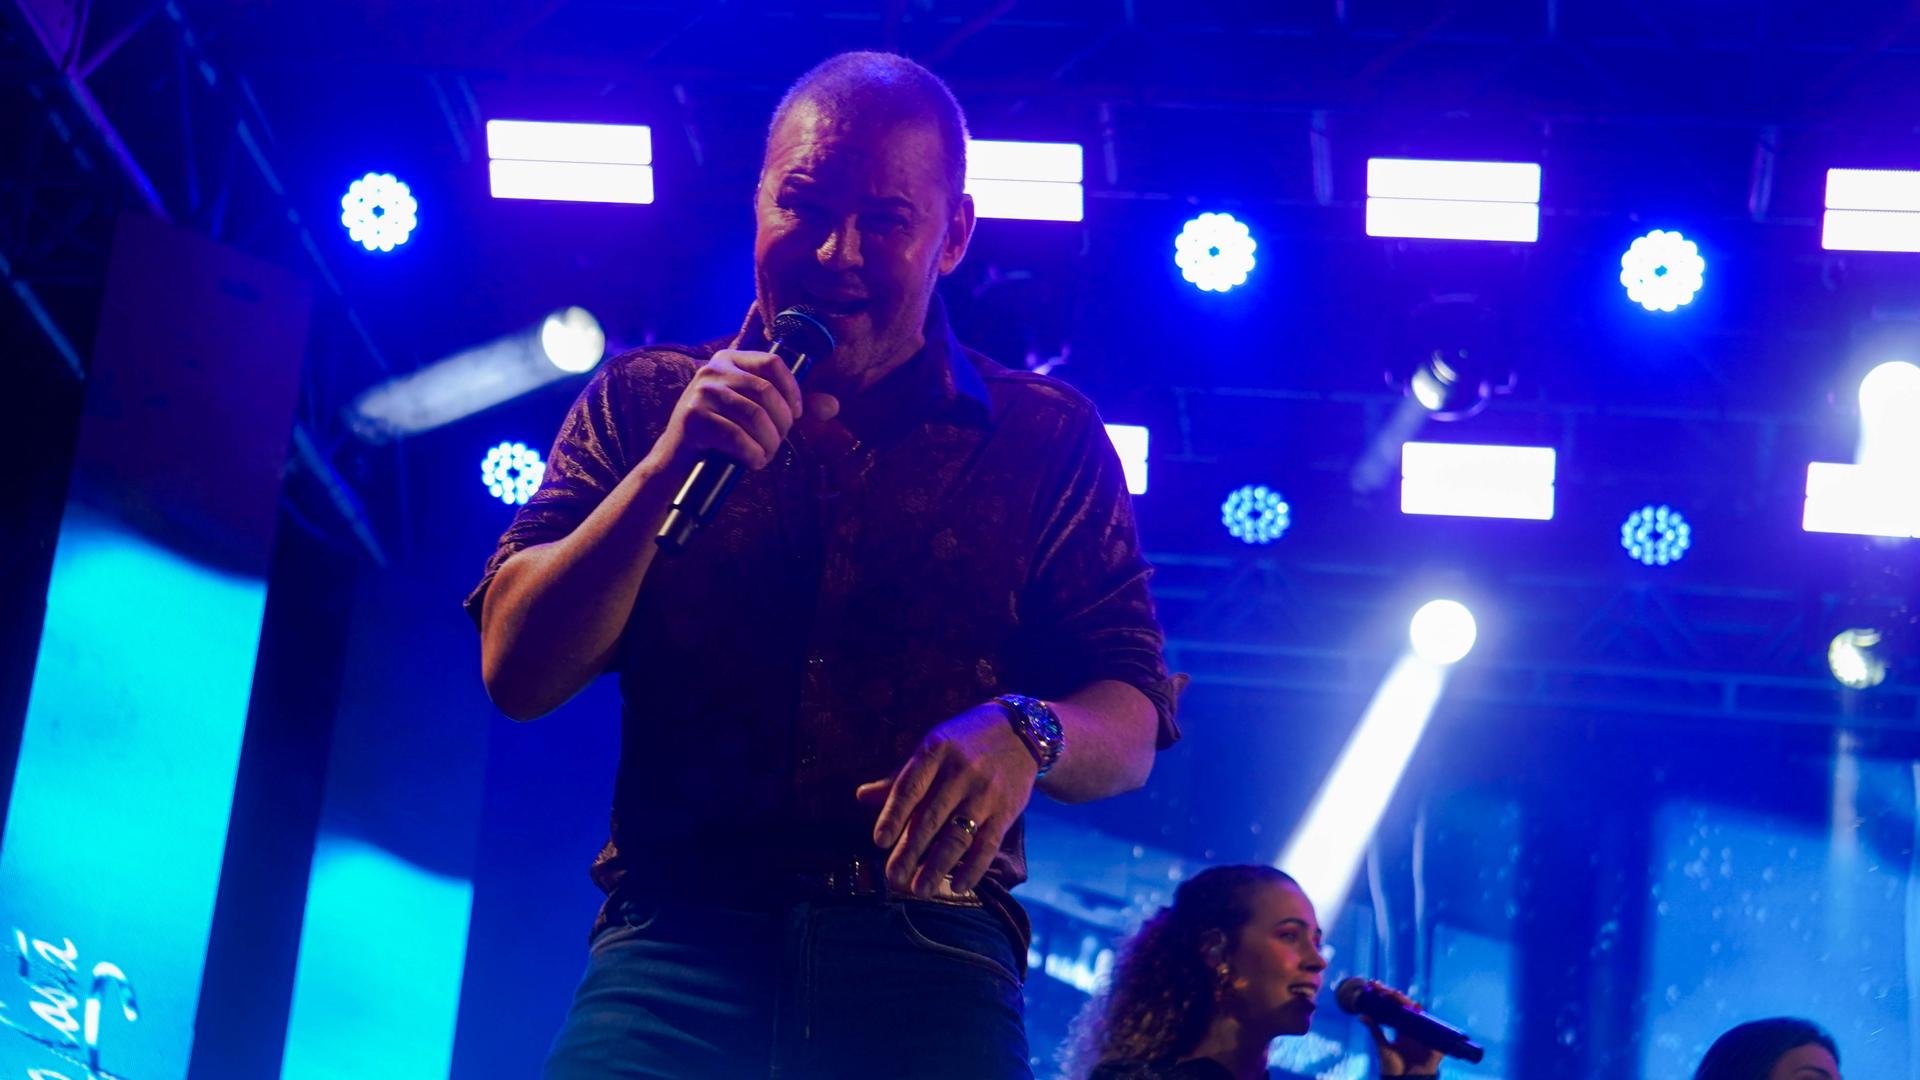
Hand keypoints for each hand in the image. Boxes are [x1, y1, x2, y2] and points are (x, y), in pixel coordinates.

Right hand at [646, 349, 839, 474]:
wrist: (678, 460)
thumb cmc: (722, 434)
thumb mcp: (755, 414)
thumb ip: (791, 406)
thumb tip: (833, 406)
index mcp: (730, 359)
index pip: (773, 363)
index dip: (792, 390)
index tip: (796, 415)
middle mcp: (713, 369)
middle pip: (766, 392)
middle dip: (781, 424)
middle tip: (778, 443)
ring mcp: (700, 392)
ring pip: (754, 415)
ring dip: (768, 443)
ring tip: (766, 455)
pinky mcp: (691, 418)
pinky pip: (736, 436)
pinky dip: (752, 454)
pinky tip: (753, 462)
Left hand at [855, 703, 1039, 896]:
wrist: (1022, 731)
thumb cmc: (964, 743)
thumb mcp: (932, 748)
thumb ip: (900, 778)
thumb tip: (861, 797)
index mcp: (935, 750)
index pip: (909, 787)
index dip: (893, 815)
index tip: (879, 842)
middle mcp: (961, 771)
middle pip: (931, 818)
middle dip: (910, 851)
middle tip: (893, 878)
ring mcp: (986, 792)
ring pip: (958, 836)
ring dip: (938, 867)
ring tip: (920, 889)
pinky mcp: (1007, 810)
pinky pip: (988, 844)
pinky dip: (973, 868)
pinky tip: (958, 886)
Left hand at [1362, 982, 1445, 1076]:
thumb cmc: (1393, 1068)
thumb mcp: (1383, 1046)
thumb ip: (1375, 1031)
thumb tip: (1362, 1015)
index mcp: (1402, 1028)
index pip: (1396, 1008)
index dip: (1388, 997)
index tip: (1376, 986)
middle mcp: (1414, 1029)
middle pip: (1407, 1008)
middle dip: (1397, 997)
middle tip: (1386, 990)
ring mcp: (1424, 1035)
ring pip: (1420, 1015)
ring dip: (1410, 1004)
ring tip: (1398, 997)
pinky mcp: (1433, 1045)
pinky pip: (1434, 1032)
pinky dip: (1428, 1021)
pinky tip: (1418, 1011)